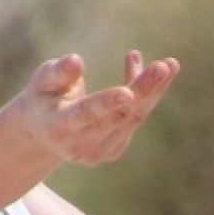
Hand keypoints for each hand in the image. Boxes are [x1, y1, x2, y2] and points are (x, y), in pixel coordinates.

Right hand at [6, 51, 178, 166]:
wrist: (42, 133)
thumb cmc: (43, 97)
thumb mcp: (43, 80)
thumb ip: (58, 72)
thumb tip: (77, 61)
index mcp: (58, 127)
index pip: (86, 115)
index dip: (107, 103)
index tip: (128, 92)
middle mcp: (79, 145)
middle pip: (118, 116)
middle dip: (142, 90)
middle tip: (163, 67)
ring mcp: (98, 153)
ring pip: (132, 118)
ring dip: (153, 91)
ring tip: (171, 65)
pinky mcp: (112, 151)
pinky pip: (134, 119)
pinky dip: (147, 94)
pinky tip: (157, 71)